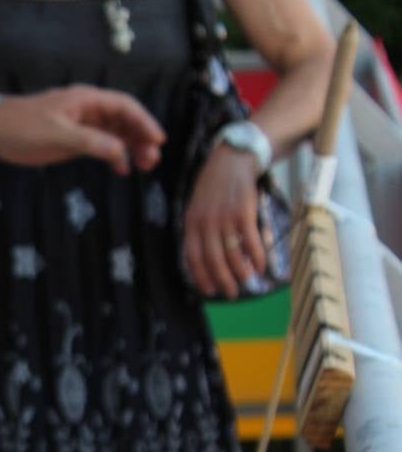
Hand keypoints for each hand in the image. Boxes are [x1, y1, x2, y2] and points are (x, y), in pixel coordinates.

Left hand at [0, 85, 164, 174]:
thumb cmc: (21, 126)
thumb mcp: (56, 134)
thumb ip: (88, 141)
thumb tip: (118, 150)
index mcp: (86, 100)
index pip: (125, 107)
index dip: (144, 122)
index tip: (158, 140)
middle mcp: (87, 110)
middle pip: (124, 120)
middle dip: (141, 137)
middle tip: (152, 159)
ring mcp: (81, 124)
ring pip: (114, 133)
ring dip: (131, 147)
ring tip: (144, 165)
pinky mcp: (72, 139)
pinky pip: (100, 145)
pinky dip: (113, 155)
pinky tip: (122, 169)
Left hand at [182, 144, 265, 298]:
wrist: (233, 158)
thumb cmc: (215, 185)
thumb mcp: (197, 205)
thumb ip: (199, 228)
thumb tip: (206, 255)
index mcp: (191, 222)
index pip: (192, 256)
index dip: (200, 276)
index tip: (208, 290)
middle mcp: (206, 222)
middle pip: (213, 259)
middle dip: (221, 280)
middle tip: (230, 293)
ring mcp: (225, 218)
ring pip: (232, 254)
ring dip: (240, 272)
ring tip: (247, 282)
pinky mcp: (244, 212)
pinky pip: (251, 241)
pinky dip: (257, 257)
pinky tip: (261, 266)